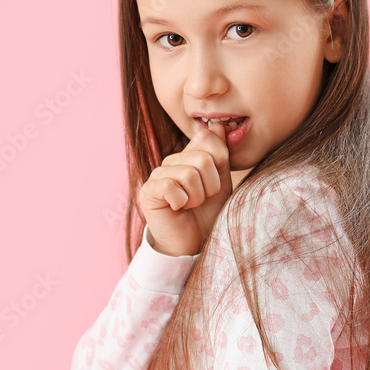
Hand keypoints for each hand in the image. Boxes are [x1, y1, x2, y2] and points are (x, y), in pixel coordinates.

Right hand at [140, 121, 231, 256]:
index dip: (220, 165)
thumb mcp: (221, 182)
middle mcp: (171, 160)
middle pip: (203, 159)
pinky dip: (182, 202)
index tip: (214, 184)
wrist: (192, 244)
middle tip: (202, 199)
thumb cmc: (206, 214)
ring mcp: (158, 174)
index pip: (209, 139)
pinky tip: (177, 208)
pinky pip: (173, 187)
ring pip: (190, 174)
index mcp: (189, 155)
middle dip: (211, 186)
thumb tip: (217, 125)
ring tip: (190, 205)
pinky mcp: (148, 191)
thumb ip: (221, 154)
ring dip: (197, 197)